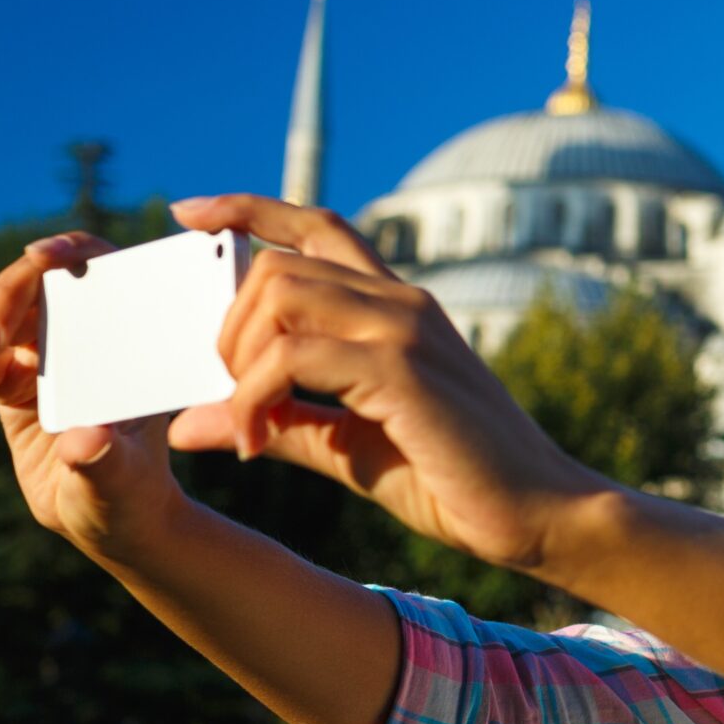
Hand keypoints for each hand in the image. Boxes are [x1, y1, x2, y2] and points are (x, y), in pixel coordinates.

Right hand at [0, 232, 193, 558]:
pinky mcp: (9, 380)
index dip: (68, 250)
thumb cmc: (134, 491)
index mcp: (124, 331)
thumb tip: (85, 441)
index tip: (41, 256)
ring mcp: (41, 352)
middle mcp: (82, 332)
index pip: (97, 266)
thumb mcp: (125, 479)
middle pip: (25, 291)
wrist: (111, 518)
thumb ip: (105, 460)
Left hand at [163, 194, 609, 573]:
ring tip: (249, 424)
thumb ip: (277, 423)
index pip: (318, 227)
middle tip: (234, 398)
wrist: (538, 514)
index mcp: (397, 309)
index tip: (190, 215)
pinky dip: (254, 399)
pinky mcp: (401, 368)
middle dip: (227, 329)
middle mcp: (402, 302)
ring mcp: (405, 328)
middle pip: (277, 265)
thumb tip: (186, 425)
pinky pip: (290, 356)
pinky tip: (257, 444)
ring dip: (238, 360)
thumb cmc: (454, 481)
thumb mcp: (348, 446)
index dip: (250, 210)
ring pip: (278, 293)